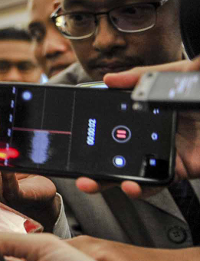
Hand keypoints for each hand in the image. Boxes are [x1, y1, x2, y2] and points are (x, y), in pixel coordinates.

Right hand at [77, 57, 199, 198]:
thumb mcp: (179, 74)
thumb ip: (145, 76)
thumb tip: (109, 78)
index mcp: (149, 111)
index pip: (114, 124)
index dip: (93, 133)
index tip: (76, 137)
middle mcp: (155, 134)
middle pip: (118, 154)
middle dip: (94, 167)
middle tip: (79, 174)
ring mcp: (169, 153)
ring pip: (133, 173)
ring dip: (112, 182)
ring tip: (95, 183)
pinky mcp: (185, 168)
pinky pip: (159, 182)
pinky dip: (143, 186)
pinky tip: (133, 184)